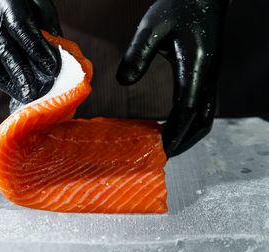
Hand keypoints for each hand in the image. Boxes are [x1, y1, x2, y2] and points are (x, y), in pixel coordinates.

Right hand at [0, 0, 61, 102]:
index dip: (37, 50)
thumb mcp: (38, 2)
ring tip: (22, 96)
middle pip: (3, 49)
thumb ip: (47, 25)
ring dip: (6, 82)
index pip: (22, 29)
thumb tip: (55, 54)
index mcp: (7, 3)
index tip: (52, 69)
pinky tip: (10, 88)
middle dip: (20, 73)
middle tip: (33, 93)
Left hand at [116, 0, 227, 156]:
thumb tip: (123, 82)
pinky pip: (203, 105)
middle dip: (186, 141)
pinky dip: (190, 120)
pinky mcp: (207, 74)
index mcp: (196, 68)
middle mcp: (208, 77)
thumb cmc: (179, 7)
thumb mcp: (151, 28)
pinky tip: (174, 122)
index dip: (175, 133)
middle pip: (203, 121)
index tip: (162, 149)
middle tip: (166, 154)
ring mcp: (210, 77)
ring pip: (206, 115)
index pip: (188, 111)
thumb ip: (137, 54)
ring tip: (169, 144)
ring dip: (190, 133)